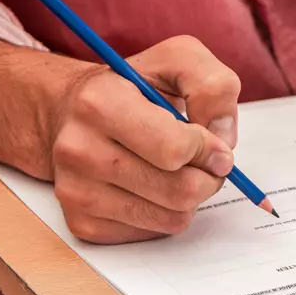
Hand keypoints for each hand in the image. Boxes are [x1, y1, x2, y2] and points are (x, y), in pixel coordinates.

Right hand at [49, 36, 239, 241]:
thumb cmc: (132, 87)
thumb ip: (212, 86)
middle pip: (180, 190)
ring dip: (190, 196)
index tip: (213, 140)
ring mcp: (75, 191)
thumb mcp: (177, 60)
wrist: (72, 112)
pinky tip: (152, 185)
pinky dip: (165, 212)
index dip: (209, 148)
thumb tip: (223, 139)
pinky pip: (152, 234)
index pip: (175, 149)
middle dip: (208, 176)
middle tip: (204, 159)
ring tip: (176, 169)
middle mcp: (79, 149)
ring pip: (171, 218)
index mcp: (100, 102)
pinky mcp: (81, 223)